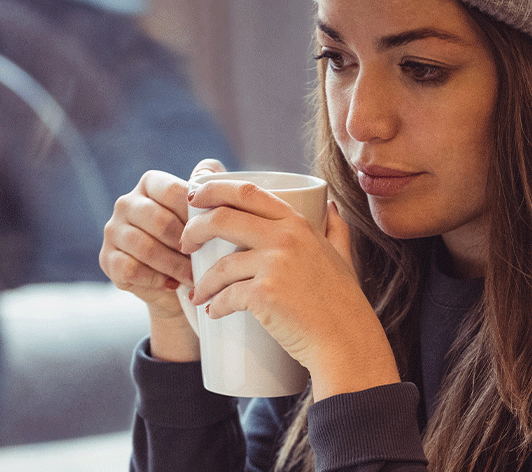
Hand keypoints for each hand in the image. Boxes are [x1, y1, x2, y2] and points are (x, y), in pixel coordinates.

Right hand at [99, 159, 224, 359]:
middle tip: (206, 259)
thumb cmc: (197, 238)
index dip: (196, 213)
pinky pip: (131, 269)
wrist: (180, 283)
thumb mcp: (208, 209)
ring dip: (175, 265)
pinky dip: (157, 279)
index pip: (174, 191)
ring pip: (145, 247)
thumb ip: (210, 182)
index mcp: (150, 183)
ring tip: (193, 275)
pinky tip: (172, 283)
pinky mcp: (107, 259)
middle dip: (186, 243)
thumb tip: (206, 170)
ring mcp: (113, 231)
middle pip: (159, 221)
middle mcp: (126, 203)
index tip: (213, 231)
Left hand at [183, 176, 399, 399]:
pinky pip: (227, 296)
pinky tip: (213, 311)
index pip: (247, 192)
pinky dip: (216, 305)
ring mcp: (274, 265)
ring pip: (221, 265)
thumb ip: (337, 229)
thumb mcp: (343, 257)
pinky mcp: (264, 294)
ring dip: (203, 281)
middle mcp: (285, 237)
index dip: (214, 190)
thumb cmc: (344, 303)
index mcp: (298, 224)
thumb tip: (331, 206)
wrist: (346, 341)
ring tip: (199, 293)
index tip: (195, 198)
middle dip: (195, 229)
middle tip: (185, 245)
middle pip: (223, 219)